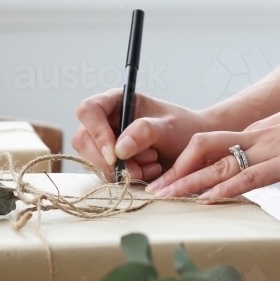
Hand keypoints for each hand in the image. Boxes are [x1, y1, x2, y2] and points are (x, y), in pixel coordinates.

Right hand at [72, 89, 215, 181]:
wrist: (196, 150)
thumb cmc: (184, 129)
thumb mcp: (169, 127)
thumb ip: (145, 132)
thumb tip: (119, 149)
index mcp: (116, 101)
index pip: (88, 110)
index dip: (96, 132)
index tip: (115, 154)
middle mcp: (106, 121)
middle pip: (83, 140)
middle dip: (108, 160)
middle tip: (137, 169)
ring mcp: (106, 143)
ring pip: (93, 162)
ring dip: (122, 170)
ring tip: (152, 164)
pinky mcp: (111, 163)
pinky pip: (107, 175)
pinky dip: (127, 179)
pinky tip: (150, 172)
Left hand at [145, 86, 279, 198]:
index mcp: (261, 132)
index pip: (214, 145)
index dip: (189, 161)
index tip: (172, 177)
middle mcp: (257, 138)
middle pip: (203, 150)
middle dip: (177, 171)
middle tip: (155, 190)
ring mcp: (270, 149)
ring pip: (218, 164)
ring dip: (189, 183)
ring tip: (166, 197)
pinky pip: (248, 176)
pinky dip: (224, 189)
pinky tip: (207, 199)